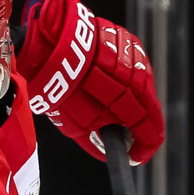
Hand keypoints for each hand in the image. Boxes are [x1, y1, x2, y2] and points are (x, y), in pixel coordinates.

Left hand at [17, 0, 164, 163]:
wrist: (44, 49)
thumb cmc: (56, 88)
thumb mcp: (70, 122)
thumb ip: (93, 140)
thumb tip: (109, 155)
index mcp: (110, 95)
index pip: (139, 120)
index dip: (145, 140)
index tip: (142, 154)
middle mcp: (124, 72)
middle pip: (146, 101)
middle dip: (149, 124)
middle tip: (147, 140)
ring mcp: (127, 53)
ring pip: (145, 82)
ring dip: (144, 102)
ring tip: (137, 118)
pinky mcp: (125, 39)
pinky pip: (138, 64)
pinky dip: (137, 81)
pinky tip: (131, 90)